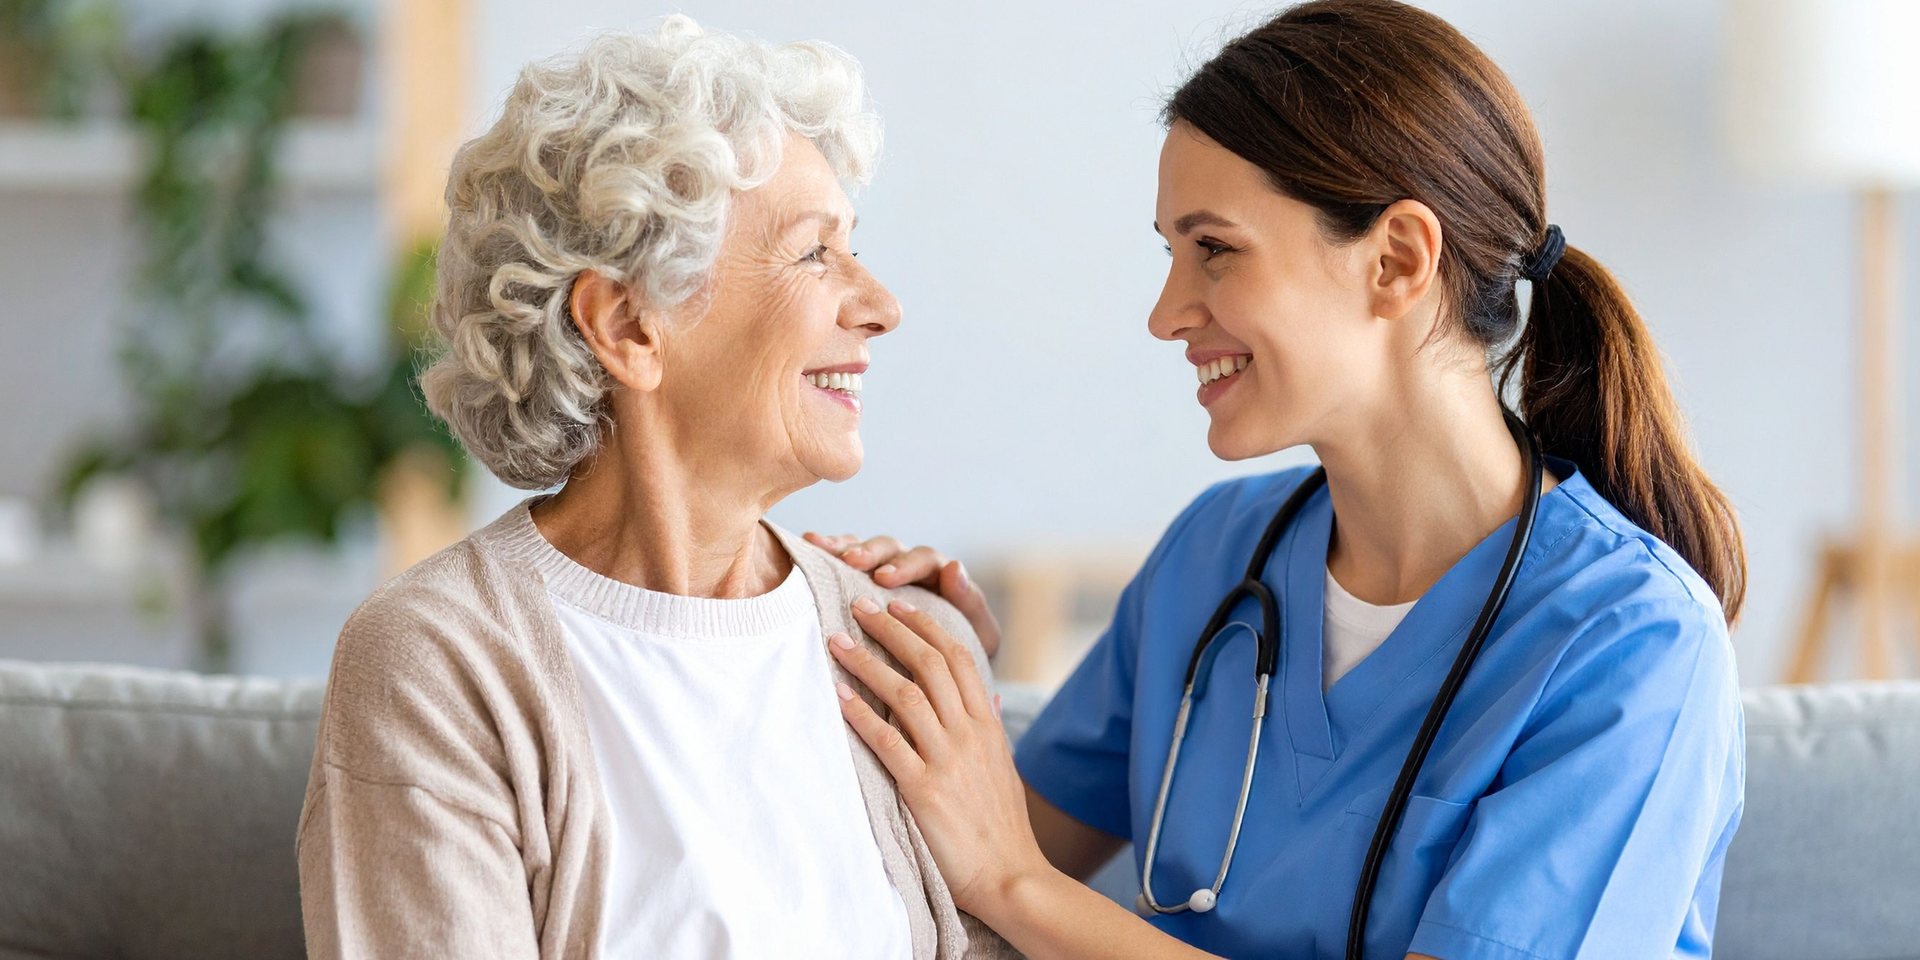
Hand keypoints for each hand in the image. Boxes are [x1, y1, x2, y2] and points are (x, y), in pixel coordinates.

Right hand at [805, 532, 1001, 657]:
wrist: (948, 672)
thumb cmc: (963, 651)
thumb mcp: (978, 632)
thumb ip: (970, 602)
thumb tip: (956, 567)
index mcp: (941, 574)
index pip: (924, 560)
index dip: (904, 567)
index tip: (884, 579)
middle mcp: (911, 566)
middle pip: (891, 548)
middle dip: (871, 554)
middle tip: (853, 563)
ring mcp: (885, 570)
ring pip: (866, 549)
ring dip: (845, 547)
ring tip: (822, 547)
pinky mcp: (863, 580)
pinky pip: (846, 560)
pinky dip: (830, 549)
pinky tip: (811, 542)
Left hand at [829, 596, 1047, 916]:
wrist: (1011, 876)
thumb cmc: (1002, 827)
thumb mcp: (1004, 768)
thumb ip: (991, 729)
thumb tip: (987, 697)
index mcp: (987, 725)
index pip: (958, 657)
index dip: (925, 625)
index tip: (898, 605)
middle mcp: (969, 734)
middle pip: (929, 663)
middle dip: (891, 629)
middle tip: (859, 607)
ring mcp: (948, 760)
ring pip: (906, 694)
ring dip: (868, 662)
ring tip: (837, 641)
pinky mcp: (925, 790)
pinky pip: (887, 742)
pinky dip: (861, 714)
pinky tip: (838, 695)